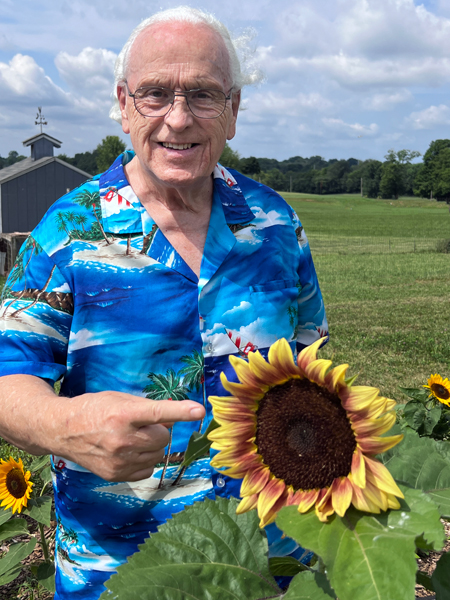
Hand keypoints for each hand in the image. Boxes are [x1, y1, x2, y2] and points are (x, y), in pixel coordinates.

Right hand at [53, 391, 204, 481]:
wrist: (62, 431)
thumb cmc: (94, 409)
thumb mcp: (120, 399)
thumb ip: (148, 408)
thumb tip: (175, 415)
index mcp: (123, 415)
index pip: (158, 413)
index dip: (181, 412)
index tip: (199, 411)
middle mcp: (122, 439)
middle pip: (163, 438)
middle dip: (158, 431)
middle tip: (142, 425)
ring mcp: (119, 461)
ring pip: (157, 455)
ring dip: (152, 446)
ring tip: (132, 438)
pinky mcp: (116, 475)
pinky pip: (148, 469)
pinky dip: (144, 460)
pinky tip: (128, 451)